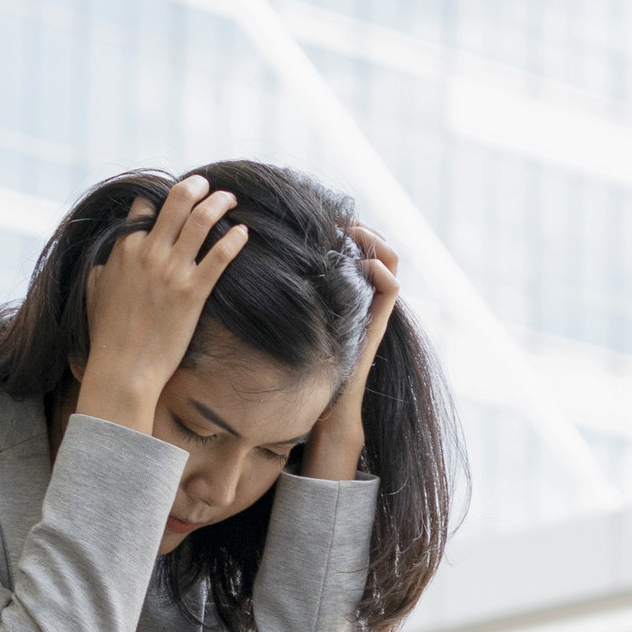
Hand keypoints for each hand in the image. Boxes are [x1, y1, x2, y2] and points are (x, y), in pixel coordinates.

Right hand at [77, 175, 245, 434]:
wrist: (123, 368)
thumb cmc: (106, 334)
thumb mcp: (94, 291)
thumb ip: (104, 268)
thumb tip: (108, 261)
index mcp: (123, 248)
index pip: (144, 204)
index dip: (161, 195)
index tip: (175, 195)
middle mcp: (148, 253)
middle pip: (176, 201)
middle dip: (195, 186)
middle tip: (206, 183)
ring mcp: (172, 271)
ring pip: (201, 221)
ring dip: (218, 203)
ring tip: (229, 199)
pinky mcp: (193, 293)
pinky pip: (219, 256)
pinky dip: (233, 239)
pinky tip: (243, 233)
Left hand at [298, 224, 398, 481]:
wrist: (326, 416)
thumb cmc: (302, 375)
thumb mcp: (285, 331)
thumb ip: (273, 307)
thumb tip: (239, 278)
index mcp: (342, 297)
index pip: (352, 251)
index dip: (345, 229)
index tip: (323, 215)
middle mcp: (361, 300)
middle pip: (375, 249)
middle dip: (362, 228)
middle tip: (342, 217)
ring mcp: (372, 312)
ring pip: (390, 263)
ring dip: (376, 242)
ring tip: (356, 231)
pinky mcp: (377, 327)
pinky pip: (392, 291)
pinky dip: (382, 271)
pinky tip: (364, 264)